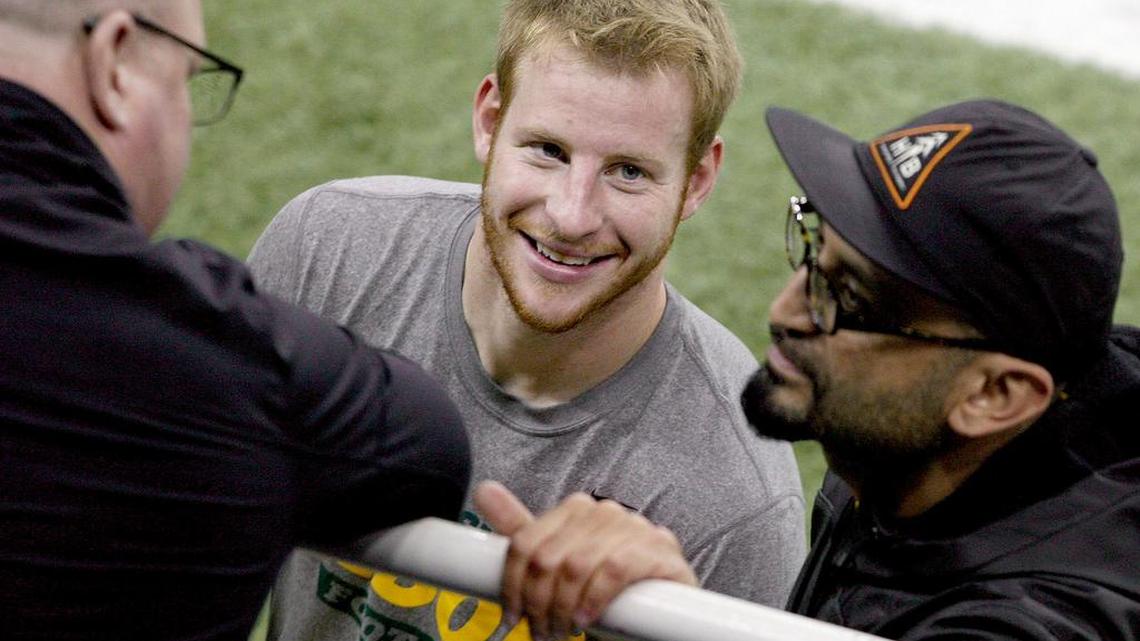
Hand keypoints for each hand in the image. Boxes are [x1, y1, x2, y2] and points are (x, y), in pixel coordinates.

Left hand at [473, 480, 696, 639]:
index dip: (512, 584)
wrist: (659, 611)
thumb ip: (522, 530)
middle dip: (538, 603)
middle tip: (540, 630)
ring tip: (562, 631)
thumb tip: (483, 491)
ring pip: (577, 565)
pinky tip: (588, 619)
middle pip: (548, 557)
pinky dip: (593, 599)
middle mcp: (606, 512)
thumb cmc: (605, 585)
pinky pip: (615, 570)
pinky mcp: (661, 551)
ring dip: (562, 608)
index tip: (512, 614)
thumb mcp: (558, 561)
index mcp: (578, 509)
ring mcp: (636, 529)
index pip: (526, 542)